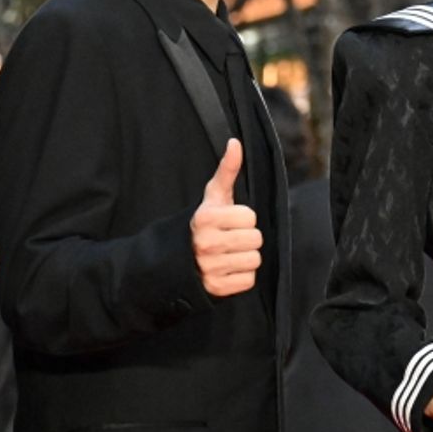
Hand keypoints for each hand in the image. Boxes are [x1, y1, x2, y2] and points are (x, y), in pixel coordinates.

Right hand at [191, 139, 261, 296]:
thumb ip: (227, 170)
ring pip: (254, 260)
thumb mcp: (213, 197)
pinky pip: (248, 281)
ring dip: (246, 257)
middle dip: (247, 238)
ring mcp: (208, 268)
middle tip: (231, 239)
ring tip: (229, 254)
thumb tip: (235, 142)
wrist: (176, 260)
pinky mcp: (215, 289)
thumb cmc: (203, 223)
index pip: (251, 218)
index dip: (244, 219)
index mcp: (205, 218)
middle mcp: (205, 244)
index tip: (230, 221)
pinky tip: (228, 270)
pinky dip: (242, 277)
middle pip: (255, 239)